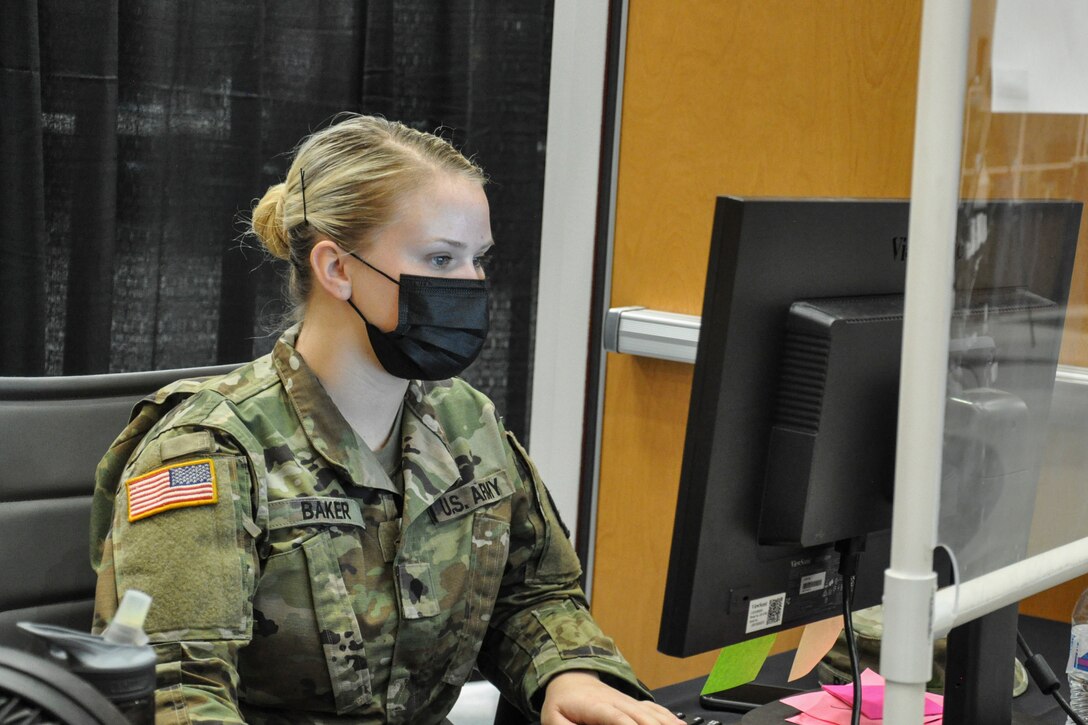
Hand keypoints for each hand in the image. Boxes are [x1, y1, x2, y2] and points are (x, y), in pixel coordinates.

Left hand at [540, 671, 683, 724]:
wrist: (570, 679)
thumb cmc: (562, 704)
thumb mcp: (554, 719)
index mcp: (596, 707)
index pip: (616, 717)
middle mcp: (617, 702)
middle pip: (640, 715)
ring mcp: (628, 702)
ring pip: (651, 712)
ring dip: (665, 723)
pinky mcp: (634, 704)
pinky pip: (655, 709)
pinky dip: (669, 717)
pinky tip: (680, 724)